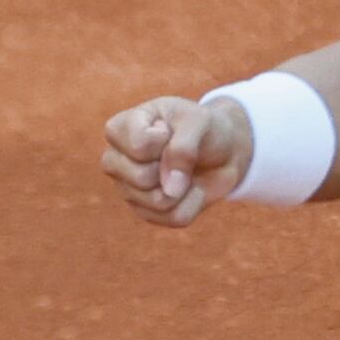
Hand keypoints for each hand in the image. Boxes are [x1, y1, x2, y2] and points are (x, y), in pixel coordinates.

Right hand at [99, 95, 251, 227]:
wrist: (223, 150)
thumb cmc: (203, 128)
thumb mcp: (197, 121)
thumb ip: (182, 149)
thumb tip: (170, 191)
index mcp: (119, 129)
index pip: (138, 146)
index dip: (165, 140)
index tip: (170, 129)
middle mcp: (115, 161)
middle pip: (142, 178)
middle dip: (173, 166)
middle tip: (179, 153)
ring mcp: (128, 189)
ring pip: (158, 202)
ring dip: (185, 186)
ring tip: (186, 170)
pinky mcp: (146, 212)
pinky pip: (174, 218)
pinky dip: (194, 202)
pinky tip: (191, 187)